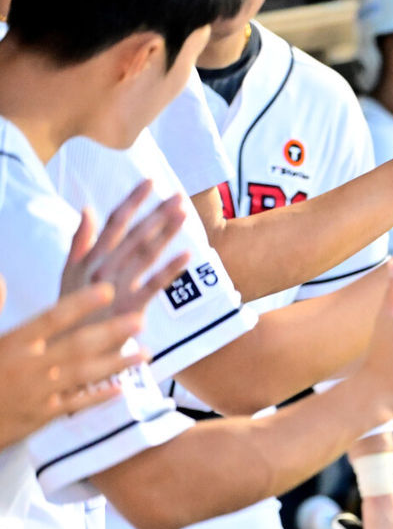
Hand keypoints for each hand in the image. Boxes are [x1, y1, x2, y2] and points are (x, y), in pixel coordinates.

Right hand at [0, 279, 144, 449]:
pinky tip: (122, 387)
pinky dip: (98, 396)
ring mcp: (38, 393)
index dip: (82, 303)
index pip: (53, 318)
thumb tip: (2, 276)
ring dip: (116, 363)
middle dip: (111, 332)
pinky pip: (76, 404)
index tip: (108, 290)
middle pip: (76, 345)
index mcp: (14, 343)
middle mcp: (30, 366)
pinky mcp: (41, 416)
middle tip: (140, 320)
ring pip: (83, 375)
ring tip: (146, 353)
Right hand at [61, 180, 190, 319]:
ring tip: (184, 214)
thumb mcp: (69, 272)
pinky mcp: (129, 308)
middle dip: (158, 213)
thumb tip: (87, 208)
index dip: (133, 200)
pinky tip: (188, 254)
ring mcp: (117, 287)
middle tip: (179, 196)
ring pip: (146, 254)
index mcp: (90, 257)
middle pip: (135, 235)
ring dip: (166, 232)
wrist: (72, 347)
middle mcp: (103, 268)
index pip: (114, 221)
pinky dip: (171, 269)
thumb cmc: (74, 308)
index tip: (151, 181)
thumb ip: (80, 240)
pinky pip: (154, 285)